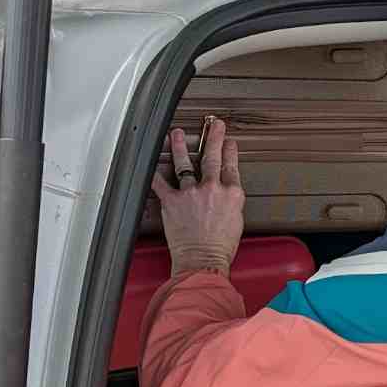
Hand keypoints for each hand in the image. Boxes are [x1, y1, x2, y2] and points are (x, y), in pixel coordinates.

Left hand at [152, 116, 243, 275]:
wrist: (203, 260)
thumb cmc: (220, 248)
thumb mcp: (236, 221)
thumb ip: (230, 203)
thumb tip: (225, 196)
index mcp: (232, 194)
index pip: (232, 167)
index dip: (230, 152)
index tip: (230, 143)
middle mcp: (212, 189)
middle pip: (213, 157)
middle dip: (214, 138)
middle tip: (216, 125)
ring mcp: (191, 193)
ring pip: (185, 163)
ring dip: (181, 146)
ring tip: (178, 133)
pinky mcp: (172, 201)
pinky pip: (160, 183)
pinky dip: (154, 174)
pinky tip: (150, 164)